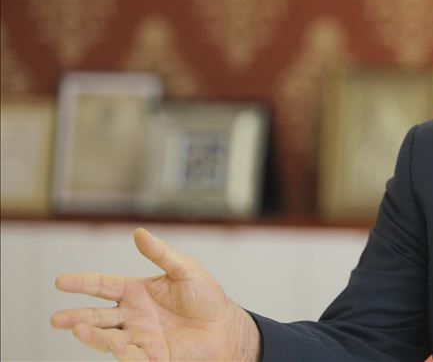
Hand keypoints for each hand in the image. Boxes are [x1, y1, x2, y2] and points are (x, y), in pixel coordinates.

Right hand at [51, 228, 259, 360]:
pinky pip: (129, 356)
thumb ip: (162, 254)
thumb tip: (139, 232)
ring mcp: (139, 337)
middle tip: (56, 319)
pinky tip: (112, 344)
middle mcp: (132, 315)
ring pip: (107, 338)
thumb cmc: (207, 297)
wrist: (226, 326)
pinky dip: (119, 351)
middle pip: (97, 316)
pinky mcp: (150, 356)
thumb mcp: (186, 270)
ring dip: (91, 335)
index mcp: (136, 291)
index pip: (102, 286)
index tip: (60, 282)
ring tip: (78, 329)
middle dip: (76, 317)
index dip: (82, 283)